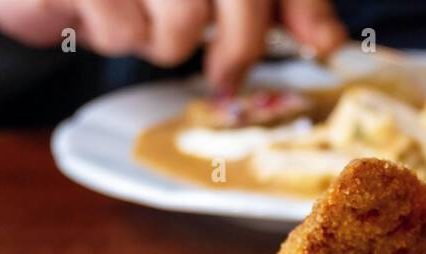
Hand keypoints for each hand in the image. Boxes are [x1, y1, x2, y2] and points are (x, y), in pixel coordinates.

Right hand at [0, 0, 347, 90]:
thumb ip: (279, 1)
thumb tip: (329, 41)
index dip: (296, 8)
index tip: (317, 47)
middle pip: (236, 1)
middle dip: (235, 47)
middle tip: (226, 74)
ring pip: (179, 27)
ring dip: (163, 40)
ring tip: (139, 12)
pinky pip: (123, 31)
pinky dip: (115, 34)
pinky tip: (97, 8)